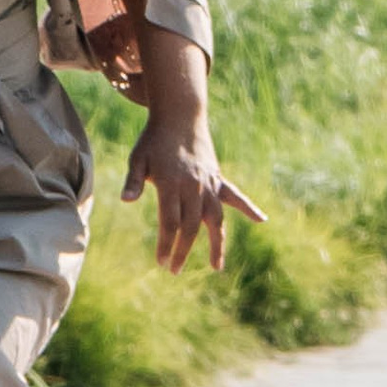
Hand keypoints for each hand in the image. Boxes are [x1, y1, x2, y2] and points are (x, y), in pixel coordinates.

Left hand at [121, 124, 265, 276]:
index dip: (166, 244)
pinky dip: (249, 208)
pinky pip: (236, 197)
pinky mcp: (218, 179)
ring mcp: (209, 184)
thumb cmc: (153, 139)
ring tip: (216, 267)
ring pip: (216, 220)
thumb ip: (133, 181)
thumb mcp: (138, 158)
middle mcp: (193, 187)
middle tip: (173, 270)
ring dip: (217, 244)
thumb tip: (125, 201)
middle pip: (190, 227)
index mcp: (170, 183)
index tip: (161, 262)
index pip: (170, 223)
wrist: (179, 116)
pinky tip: (261, 219)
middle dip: (182, 250)